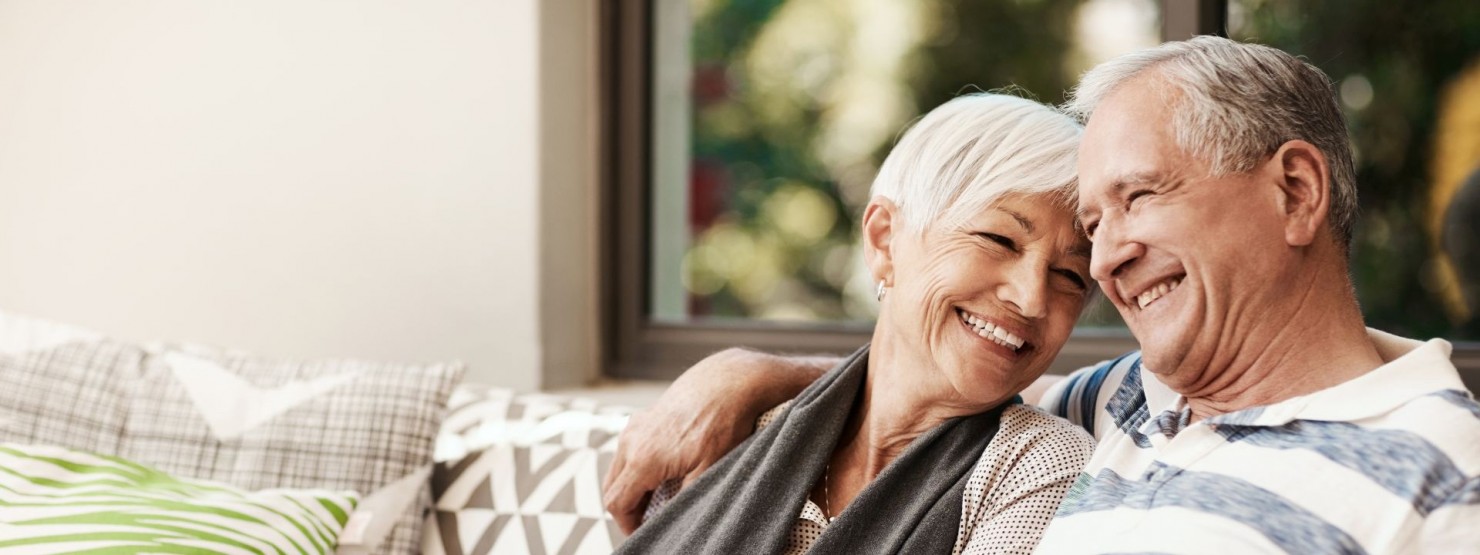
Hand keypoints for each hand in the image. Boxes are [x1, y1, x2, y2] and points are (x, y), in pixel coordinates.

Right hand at [602, 348, 830, 533]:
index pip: (616, 503)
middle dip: (628, 508)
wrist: (728, 381)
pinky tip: (663, 472)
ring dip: (632, 487)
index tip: (645, 533)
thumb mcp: (708, 471)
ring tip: (659, 498)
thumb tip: (671, 520)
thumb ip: (683, 499)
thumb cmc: (721, 424)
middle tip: (651, 521)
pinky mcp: (644, 417)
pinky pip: (629, 450)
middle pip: (611, 488)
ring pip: (619, 468)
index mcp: (642, 459)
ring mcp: (635, 426)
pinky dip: (637, 467)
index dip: (627, 525)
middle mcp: (631, 441)